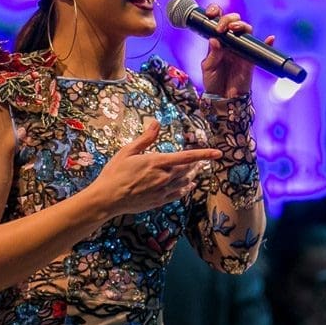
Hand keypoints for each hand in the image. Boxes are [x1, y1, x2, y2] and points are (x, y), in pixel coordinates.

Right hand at [90, 119, 219, 216]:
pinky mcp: (159, 201)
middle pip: (187, 169)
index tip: (218, 153)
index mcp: (157, 162)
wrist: (107, 199)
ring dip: (193, 175)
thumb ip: (146, 138)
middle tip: (204, 159)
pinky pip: (178, 194)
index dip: (204, 155)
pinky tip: (190, 186)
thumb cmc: (115, 173)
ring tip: (198, 170)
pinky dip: (186, 188)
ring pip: (185, 182)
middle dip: (197, 164)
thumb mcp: (128, 151)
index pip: (187, 157)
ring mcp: (162, 191)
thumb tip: (156, 123)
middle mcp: (164, 177)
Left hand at [197, 3, 275, 97]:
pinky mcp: (251, 58)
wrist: (222, 98)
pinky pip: (261, 48)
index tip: (212, 13)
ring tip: (234, 28)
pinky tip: (270, 39)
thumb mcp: (208, 67)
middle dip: (229, 19)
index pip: (218, 21)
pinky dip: (268, 43)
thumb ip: (212, 53)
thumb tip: (215, 39)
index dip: (216, 12)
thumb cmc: (213, 81)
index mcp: (217, 40)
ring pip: (246, 31)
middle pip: (234, 22)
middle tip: (222, 28)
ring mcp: (241, 49)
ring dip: (242, 26)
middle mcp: (230, 41)